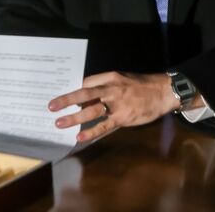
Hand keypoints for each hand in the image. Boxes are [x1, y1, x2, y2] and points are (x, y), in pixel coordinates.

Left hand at [48, 71, 179, 143]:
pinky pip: (104, 125)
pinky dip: (91, 131)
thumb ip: (106, 85)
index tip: (62, 96)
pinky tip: (80, 136)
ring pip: (91, 110)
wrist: (162, 92)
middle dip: (66, 100)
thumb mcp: (123, 79)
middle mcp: (111, 89)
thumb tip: (87, 95)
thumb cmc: (141, 85)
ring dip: (74, 117)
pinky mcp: (122, 117)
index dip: (74, 90)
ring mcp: (117, 104)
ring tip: (60, 123)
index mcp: (111, 77)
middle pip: (85, 93)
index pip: (87, 82)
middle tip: (51, 106)